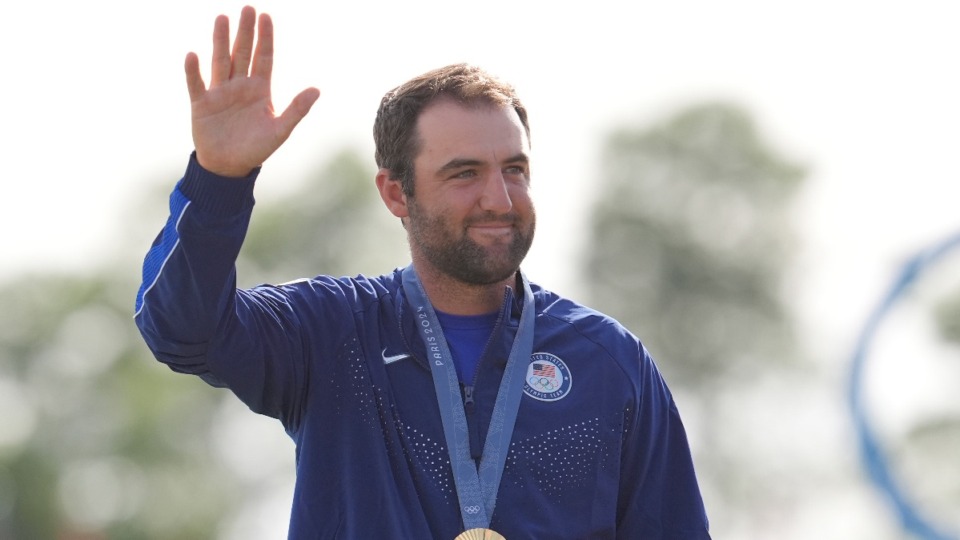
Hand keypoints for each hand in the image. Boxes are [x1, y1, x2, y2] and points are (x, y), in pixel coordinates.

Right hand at [185, 6, 319, 177]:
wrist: (229, 167)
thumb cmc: (257, 149)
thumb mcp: (281, 130)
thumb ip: (297, 110)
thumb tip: (317, 90)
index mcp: (260, 90)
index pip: (264, 58)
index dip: (265, 38)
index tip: (266, 16)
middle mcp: (240, 86)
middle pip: (243, 53)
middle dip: (245, 31)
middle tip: (247, 8)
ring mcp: (220, 93)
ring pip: (221, 61)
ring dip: (220, 41)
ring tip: (222, 18)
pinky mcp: (202, 104)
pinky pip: (197, 84)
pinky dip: (194, 71)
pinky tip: (193, 55)